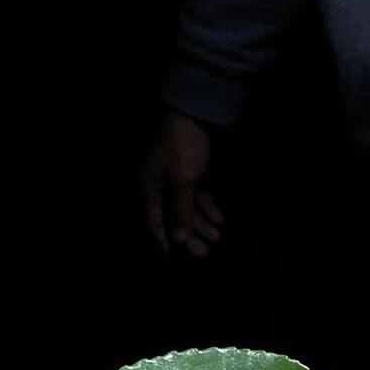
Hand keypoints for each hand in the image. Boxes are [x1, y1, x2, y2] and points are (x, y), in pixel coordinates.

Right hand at [140, 111, 224, 256]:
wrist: (198, 111)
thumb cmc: (183, 147)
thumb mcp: (183, 181)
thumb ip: (181, 211)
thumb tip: (178, 239)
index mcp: (150, 187)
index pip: (155, 220)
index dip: (165, 239)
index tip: (176, 258)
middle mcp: (161, 185)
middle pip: (175, 216)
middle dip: (189, 234)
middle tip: (204, 253)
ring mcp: (179, 178)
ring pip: (189, 207)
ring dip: (202, 223)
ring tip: (217, 238)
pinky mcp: (194, 172)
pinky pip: (199, 196)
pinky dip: (209, 207)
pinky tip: (220, 220)